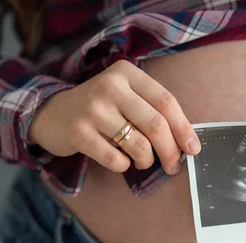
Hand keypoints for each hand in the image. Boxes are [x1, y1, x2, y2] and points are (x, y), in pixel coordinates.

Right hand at [29, 60, 199, 173]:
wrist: (51, 113)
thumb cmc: (101, 109)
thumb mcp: (126, 97)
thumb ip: (153, 111)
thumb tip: (188, 142)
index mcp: (127, 74)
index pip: (166, 102)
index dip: (184, 128)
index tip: (194, 149)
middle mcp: (110, 86)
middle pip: (156, 125)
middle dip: (171, 152)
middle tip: (173, 166)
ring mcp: (92, 108)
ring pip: (138, 144)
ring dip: (147, 161)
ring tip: (143, 161)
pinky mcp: (77, 131)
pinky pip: (115, 159)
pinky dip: (124, 166)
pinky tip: (121, 162)